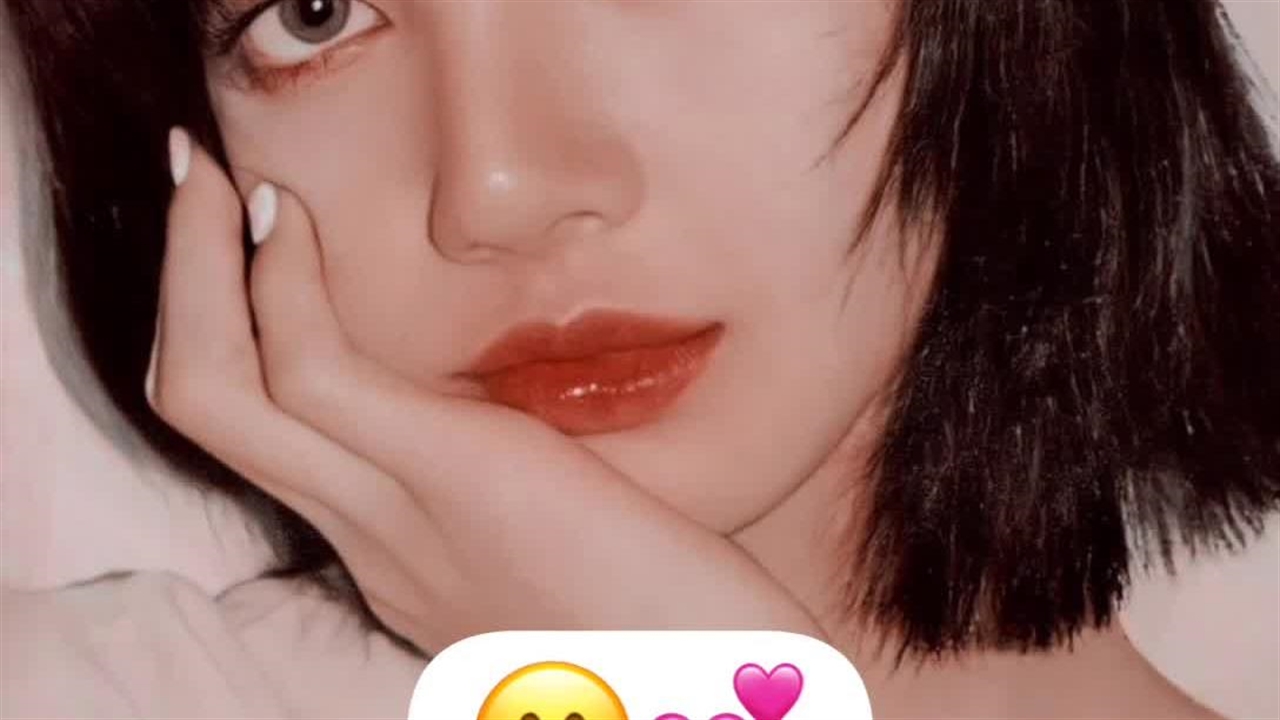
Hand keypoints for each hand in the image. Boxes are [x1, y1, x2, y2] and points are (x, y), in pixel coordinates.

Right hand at [146, 130, 822, 652]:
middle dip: (184, 287)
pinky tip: (298, 220)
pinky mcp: (458, 478)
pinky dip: (282, 289)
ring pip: (220, 390)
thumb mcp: (572, 543)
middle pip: (208, 408)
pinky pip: (315, 374)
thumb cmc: (676, 620)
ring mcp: (398, 519)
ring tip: (215, 179)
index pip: (266, 440)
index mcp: (402, 554)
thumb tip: (521, 413)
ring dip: (201, 268)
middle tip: (197, 184)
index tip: (245, 242)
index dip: (230, 334)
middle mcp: (373, 541)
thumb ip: (522, 487)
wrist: (724, 691)